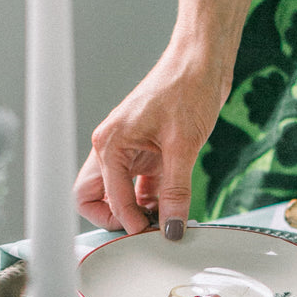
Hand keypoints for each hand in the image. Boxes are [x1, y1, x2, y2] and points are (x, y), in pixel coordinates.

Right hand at [74, 50, 228, 237]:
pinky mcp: (148, 154)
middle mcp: (112, 148)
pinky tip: (173, 208)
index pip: (107, 197)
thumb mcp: (184, 145)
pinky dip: (153, 201)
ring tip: (164, 222)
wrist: (202, 61)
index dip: (128, 221)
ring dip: (136, 212)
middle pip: (94, 198)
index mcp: (110, 143)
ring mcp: (129, 152)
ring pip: (117, 195)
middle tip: (144, 230)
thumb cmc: (186, 88)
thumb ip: (175, 191)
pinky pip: (140, 187)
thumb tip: (171, 227)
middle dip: (115, 218)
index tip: (152, 234)